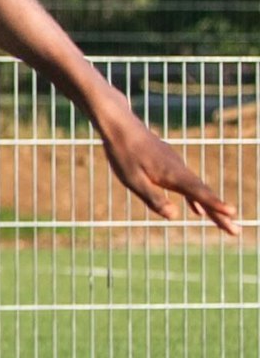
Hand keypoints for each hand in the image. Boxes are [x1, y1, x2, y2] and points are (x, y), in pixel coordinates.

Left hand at [100, 117, 240, 234]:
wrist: (120, 126)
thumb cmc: (123, 154)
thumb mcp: (133, 180)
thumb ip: (153, 197)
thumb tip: (174, 216)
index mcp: (172, 174)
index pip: (198, 192)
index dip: (214, 204)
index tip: (231, 214)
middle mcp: (180, 170)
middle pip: (204, 194)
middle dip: (220, 214)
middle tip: (235, 231)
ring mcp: (176, 167)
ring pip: (198, 190)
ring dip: (212, 208)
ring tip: (225, 224)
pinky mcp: (170, 165)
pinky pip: (188, 185)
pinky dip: (195, 199)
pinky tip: (198, 211)